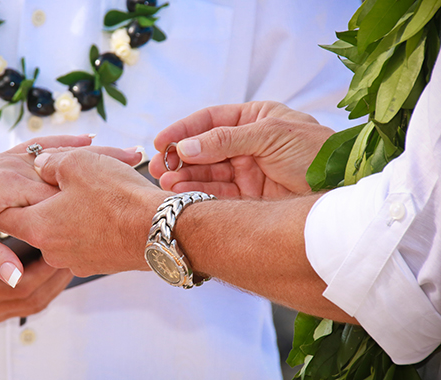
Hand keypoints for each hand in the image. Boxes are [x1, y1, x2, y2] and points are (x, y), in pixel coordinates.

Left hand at [0, 149, 168, 276]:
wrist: (159, 229)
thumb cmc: (117, 197)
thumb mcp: (77, 163)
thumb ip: (49, 163)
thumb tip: (41, 164)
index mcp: (38, 227)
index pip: (5, 216)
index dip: (8, 197)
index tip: (16, 186)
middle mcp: (52, 250)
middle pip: (37, 221)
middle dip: (47, 199)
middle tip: (66, 179)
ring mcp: (77, 260)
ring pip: (63, 229)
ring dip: (72, 211)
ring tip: (95, 190)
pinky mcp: (100, 263)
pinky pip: (85, 239)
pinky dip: (91, 223)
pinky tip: (109, 207)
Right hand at [0, 233, 72, 326]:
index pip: (17, 287)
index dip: (42, 270)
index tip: (58, 250)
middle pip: (32, 299)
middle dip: (56, 276)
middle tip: (73, 251)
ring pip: (35, 304)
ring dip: (56, 282)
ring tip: (71, 257)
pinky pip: (29, 303)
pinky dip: (47, 286)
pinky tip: (57, 267)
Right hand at [149, 101, 334, 197]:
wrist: (343, 188)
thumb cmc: (316, 151)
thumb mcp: (271, 134)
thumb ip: (226, 139)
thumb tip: (186, 147)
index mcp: (254, 119)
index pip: (209, 121)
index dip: (183, 130)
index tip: (159, 141)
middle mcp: (246, 144)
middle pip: (203, 148)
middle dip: (178, 157)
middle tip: (157, 167)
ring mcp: (247, 170)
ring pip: (207, 172)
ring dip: (185, 177)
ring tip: (166, 183)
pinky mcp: (249, 196)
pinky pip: (217, 193)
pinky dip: (199, 193)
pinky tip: (182, 193)